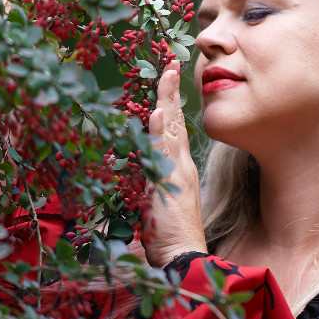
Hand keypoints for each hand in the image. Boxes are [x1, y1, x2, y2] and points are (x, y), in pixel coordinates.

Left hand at [144, 61, 206, 266]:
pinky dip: (161, 132)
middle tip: (170, 61)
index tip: (168, 76)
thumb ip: (148, 180)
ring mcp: (178, 173)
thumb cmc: (166, 235)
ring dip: (168, 101)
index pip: (173, 128)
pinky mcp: (172, 184)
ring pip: (171, 130)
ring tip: (166, 73)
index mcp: (177, 168)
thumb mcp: (153, 201)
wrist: (182, 257)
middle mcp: (180, 165)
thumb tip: (136, 165)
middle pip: (175, 121)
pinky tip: (158, 113)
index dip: (170, 102)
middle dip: (172, 91)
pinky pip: (164, 152)